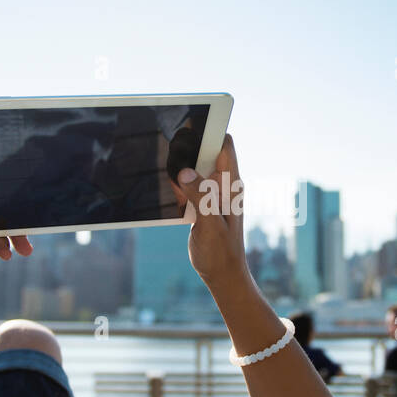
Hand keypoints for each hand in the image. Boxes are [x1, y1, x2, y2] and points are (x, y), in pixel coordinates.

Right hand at [169, 134, 250, 295]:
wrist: (221, 275)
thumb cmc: (220, 253)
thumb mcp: (209, 225)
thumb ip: (200, 198)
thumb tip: (184, 172)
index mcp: (231, 186)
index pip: (225, 145)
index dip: (211, 129)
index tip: (192, 121)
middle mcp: (224, 185)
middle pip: (208, 152)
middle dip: (191, 145)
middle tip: (169, 142)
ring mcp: (213, 194)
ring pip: (196, 168)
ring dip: (182, 165)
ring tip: (164, 162)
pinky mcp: (202, 204)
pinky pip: (189, 185)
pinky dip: (178, 183)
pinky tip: (166, 184)